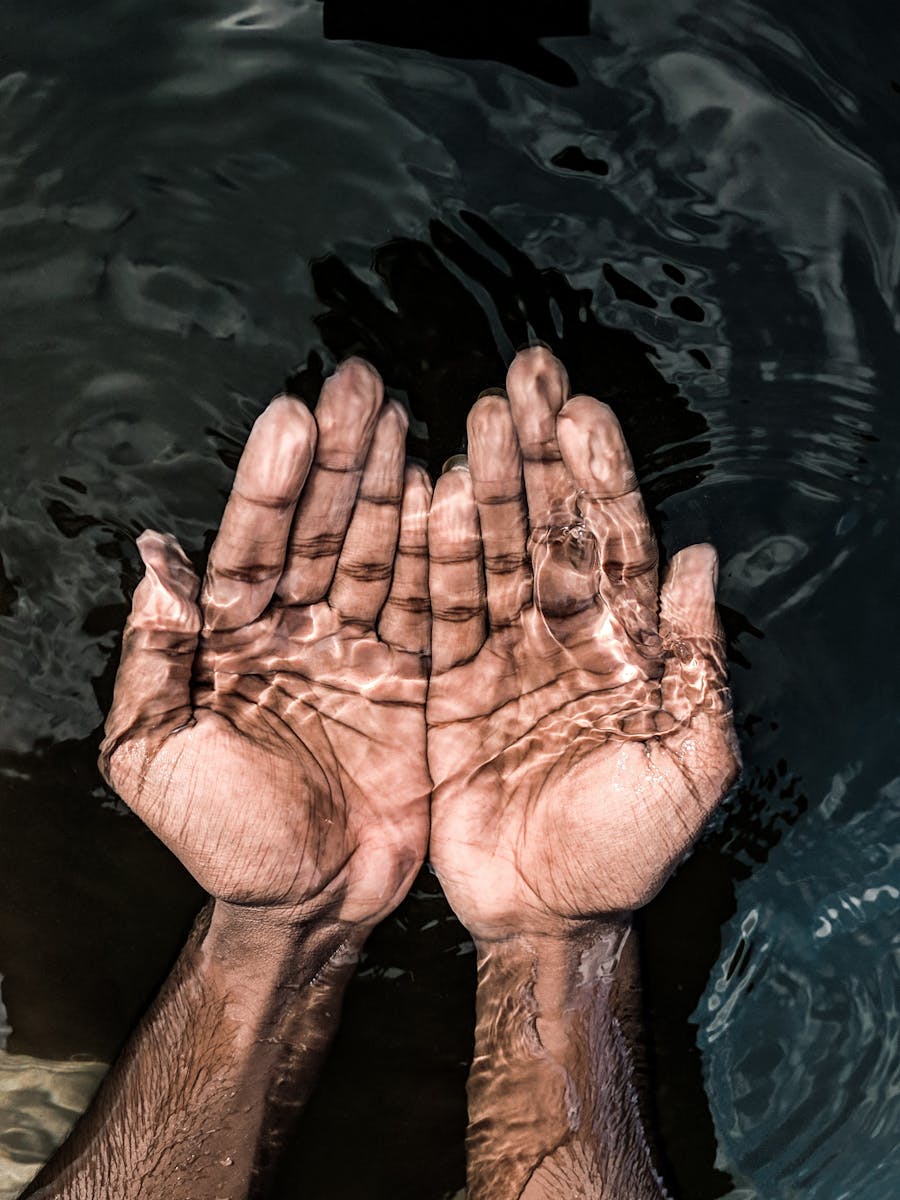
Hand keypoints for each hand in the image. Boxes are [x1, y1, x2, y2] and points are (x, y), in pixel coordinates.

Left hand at [100, 359, 431, 928]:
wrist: (309, 903)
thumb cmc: (223, 840)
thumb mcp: (154, 754)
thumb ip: (152, 656)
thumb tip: (155, 558)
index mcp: (232, 641)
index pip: (252, 546)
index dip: (271, 485)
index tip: (293, 418)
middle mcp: (300, 630)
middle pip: (324, 531)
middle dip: (341, 459)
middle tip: (360, 384)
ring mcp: (362, 651)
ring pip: (382, 554)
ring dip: (393, 484)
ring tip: (406, 415)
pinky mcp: (419, 680)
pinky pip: (435, 608)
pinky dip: (445, 554)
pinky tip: (450, 489)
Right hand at [426, 347, 738, 940]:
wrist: (543, 911)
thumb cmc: (624, 849)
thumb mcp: (688, 763)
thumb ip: (697, 660)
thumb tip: (704, 558)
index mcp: (627, 647)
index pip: (618, 542)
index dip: (601, 476)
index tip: (581, 411)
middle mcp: (564, 635)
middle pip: (550, 527)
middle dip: (539, 454)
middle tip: (523, 377)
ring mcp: (502, 654)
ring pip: (492, 553)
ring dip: (484, 485)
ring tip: (476, 418)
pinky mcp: (448, 682)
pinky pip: (438, 607)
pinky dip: (431, 553)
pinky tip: (427, 494)